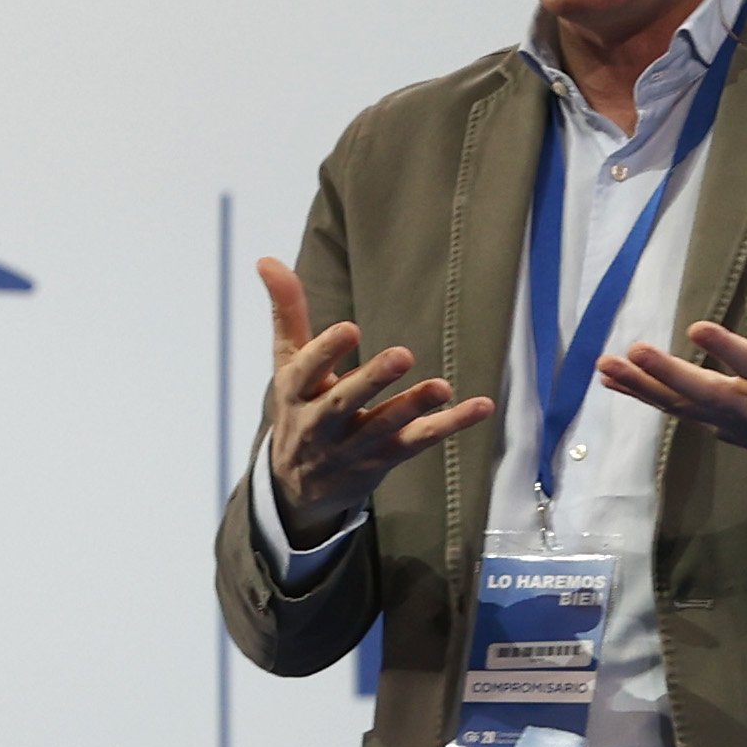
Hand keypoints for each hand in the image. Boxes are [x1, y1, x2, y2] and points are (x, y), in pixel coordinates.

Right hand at [257, 258, 492, 541]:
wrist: (297, 488)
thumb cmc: (299, 407)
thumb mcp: (288, 363)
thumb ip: (287, 312)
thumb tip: (265, 258)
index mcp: (296, 393)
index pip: (306, 372)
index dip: (326, 352)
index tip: (350, 328)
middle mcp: (321, 424)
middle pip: (346, 402)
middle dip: (372, 380)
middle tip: (402, 355)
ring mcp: (353, 446)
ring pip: (385, 427)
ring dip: (414, 406)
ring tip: (442, 387)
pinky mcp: (383, 460)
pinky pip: (418, 442)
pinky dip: (450, 425)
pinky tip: (481, 406)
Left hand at [598, 275, 746, 481]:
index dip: (727, 349)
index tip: (697, 328)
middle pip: (705, 393)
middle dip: (667, 374)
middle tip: (632, 352)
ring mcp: (732, 422)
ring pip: (681, 406)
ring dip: (641, 386)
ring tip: (605, 367)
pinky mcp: (719, 427)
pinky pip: (675, 411)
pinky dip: (644, 396)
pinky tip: (614, 381)